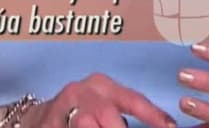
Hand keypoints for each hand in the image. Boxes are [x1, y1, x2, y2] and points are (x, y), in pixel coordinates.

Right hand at [23, 72, 176, 127]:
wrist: (38, 119)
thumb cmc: (80, 113)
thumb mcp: (104, 107)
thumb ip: (125, 116)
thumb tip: (162, 125)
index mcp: (101, 86)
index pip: (132, 99)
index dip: (153, 114)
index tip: (170, 126)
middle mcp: (82, 92)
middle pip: (108, 115)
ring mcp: (63, 108)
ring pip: (87, 123)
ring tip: (96, 127)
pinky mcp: (50, 121)